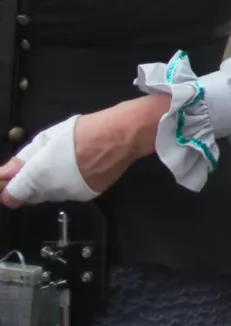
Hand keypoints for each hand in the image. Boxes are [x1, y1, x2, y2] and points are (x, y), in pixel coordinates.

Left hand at [0, 98, 165, 207]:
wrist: (124, 135)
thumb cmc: (86, 129)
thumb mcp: (49, 137)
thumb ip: (25, 158)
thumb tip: (6, 172)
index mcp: (38, 175)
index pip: (12, 196)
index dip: (8, 188)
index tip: (10, 180)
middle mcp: (53, 190)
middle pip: (32, 195)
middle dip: (30, 184)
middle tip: (41, 163)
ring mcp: (72, 195)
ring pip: (52, 194)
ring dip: (51, 183)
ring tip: (66, 161)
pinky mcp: (90, 194)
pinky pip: (71, 192)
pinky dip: (70, 183)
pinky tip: (81, 166)